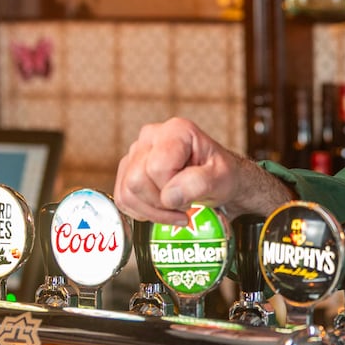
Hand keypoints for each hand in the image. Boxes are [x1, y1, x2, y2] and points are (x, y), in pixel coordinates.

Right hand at [114, 117, 292, 224]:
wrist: (219, 182)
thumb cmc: (222, 176)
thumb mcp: (222, 179)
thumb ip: (198, 183)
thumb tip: (169, 196)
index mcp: (176, 131)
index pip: (157, 168)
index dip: (173, 189)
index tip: (193, 194)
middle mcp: (151, 136)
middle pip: (137, 181)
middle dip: (162, 202)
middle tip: (185, 203)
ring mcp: (137, 152)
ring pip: (127, 192)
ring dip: (153, 211)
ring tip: (176, 208)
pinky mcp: (129, 170)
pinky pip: (122, 199)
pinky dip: (143, 212)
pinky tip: (163, 210)